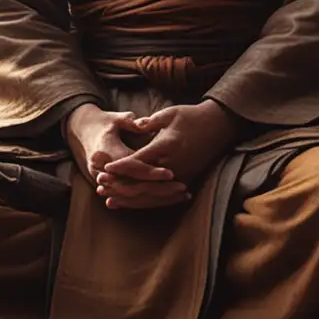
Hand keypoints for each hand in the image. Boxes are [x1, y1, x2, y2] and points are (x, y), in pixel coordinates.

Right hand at [64, 103, 186, 209]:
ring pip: (134, 196)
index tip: (171, 173)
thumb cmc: (102, 123)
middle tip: (184, 188)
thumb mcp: (115, 118)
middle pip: (135, 186)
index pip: (132, 167)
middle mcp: (103, 170)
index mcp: (106, 152)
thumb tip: (144, 123)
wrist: (80, 132)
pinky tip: (166, 200)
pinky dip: (147, 200)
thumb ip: (129, 122)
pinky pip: (129, 198)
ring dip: (157, 198)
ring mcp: (104, 181)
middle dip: (160, 189)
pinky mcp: (108, 186)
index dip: (151, 171)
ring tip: (181, 196)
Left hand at [99, 100, 239, 204]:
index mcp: (167, 146)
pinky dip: (144, 202)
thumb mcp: (169, 113)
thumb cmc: (191, 116)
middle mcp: (173, 165)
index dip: (120, 166)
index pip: (139, 161)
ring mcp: (180, 176)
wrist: (218, 126)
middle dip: (119, 185)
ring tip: (108, 198)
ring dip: (128, 198)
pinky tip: (130, 204)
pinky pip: (161, 197)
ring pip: (150, 194)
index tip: (104, 168)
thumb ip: (149, 122)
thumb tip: (134, 126)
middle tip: (100, 184)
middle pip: (141, 182)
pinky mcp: (184, 181)